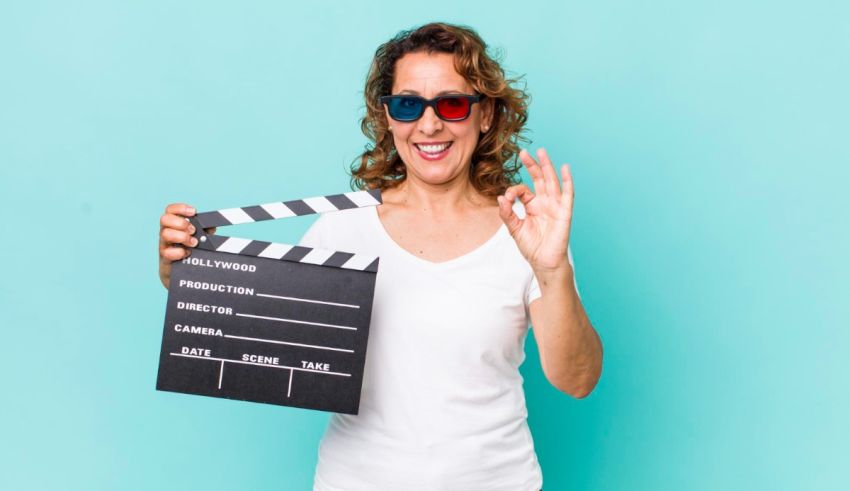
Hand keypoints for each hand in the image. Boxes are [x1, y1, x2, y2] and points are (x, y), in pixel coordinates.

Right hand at [158, 203, 214, 288]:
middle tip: (193, 231)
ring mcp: (164, 246)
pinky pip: (167, 253)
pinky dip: (179, 252)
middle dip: (181, 223)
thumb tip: (212, 226)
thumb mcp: (198, 239)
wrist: (182, 273)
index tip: (193, 212)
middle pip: (164, 219)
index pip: (170, 210)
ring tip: (193, 243)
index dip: (180, 208)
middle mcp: (165, 233)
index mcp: (173, 225)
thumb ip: (204, 231)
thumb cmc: (190, 251)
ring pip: (165, 234)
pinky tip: (187, 254)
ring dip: (182, 237)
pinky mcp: (165, 259)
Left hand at [497, 148, 573, 272]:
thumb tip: (501, 197)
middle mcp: (545, 202)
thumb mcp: (514, 229)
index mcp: (533, 205)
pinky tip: (565, 168)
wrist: (544, 262)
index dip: (514, 190)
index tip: (507, 198)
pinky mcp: (564, 212)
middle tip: (524, 152)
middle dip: (532, 165)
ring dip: (547, 167)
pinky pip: (568, 194)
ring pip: (552, 182)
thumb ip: (507, 213)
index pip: (524, 190)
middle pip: (539, 179)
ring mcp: (555, 206)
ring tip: (541, 152)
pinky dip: (567, 181)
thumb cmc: (532, 247)